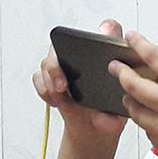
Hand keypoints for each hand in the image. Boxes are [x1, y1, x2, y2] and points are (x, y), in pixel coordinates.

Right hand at [32, 19, 127, 140]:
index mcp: (107, 57)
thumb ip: (114, 117)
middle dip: (61, 62)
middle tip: (64, 84)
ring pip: (50, 61)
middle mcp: (84, 56)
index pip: (110, 31)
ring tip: (60, 95)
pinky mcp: (51, 79)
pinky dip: (44, 89)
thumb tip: (112, 124)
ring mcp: (66, 66)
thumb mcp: (118, 114)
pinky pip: (39, 78)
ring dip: (51, 78)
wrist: (94, 128)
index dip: (108, 30)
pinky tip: (55, 101)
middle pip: (67, 43)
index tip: (104, 34)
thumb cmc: (110, 112)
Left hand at [108, 31, 157, 158]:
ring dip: (128, 96)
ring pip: (135, 110)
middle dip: (121, 72)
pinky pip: (146, 128)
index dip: (140, 45)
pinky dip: (143, 117)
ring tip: (127, 89)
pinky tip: (148, 110)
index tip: (131, 36)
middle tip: (115, 65)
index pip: (156, 59)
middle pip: (135, 86)